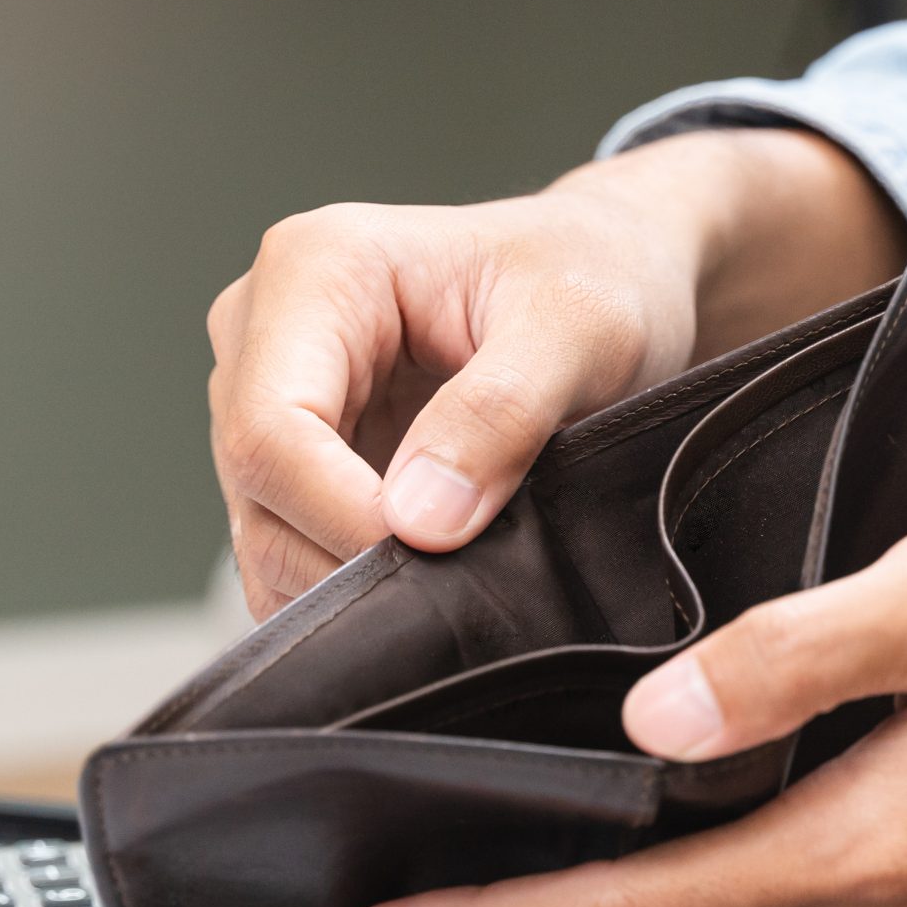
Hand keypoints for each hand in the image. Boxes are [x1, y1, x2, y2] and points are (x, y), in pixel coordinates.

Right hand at [207, 130, 906, 617]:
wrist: (646, 285)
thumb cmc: (615, 281)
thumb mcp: (580, 335)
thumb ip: (501, 421)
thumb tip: (421, 521)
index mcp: (312, 275)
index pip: (269, 430)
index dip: (336, 519)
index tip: (428, 572)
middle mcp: (273, 336)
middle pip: (260, 497)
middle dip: (351, 573)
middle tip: (455, 629)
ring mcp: (294, 406)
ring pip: (278, 541)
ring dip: (363, 600)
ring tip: (461, 631)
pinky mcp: (326, 465)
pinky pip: (317, 554)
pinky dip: (376, 599)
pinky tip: (443, 625)